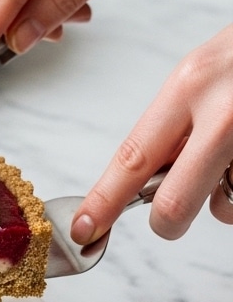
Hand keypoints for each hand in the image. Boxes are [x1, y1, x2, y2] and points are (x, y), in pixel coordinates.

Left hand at [70, 25, 232, 242]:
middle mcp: (222, 111)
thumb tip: (148, 179)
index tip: (83, 229)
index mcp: (189, 86)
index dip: (102, 202)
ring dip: (224, 201)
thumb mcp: (205, 73)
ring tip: (232, 162)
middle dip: (166, 223)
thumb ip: (177, 124)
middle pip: (172, 204)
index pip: (131, 158)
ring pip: (225, 207)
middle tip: (168, 220)